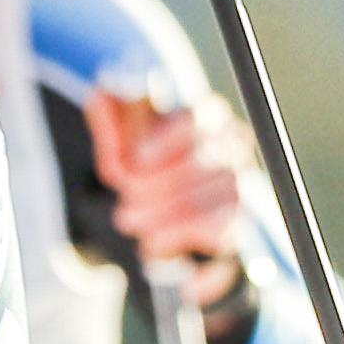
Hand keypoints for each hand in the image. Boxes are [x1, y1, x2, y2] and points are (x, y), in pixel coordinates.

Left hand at [89, 87, 250, 308]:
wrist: (164, 236)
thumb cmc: (146, 178)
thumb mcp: (122, 150)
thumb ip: (112, 121)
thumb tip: (104, 90)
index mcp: (206, 120)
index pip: (199, 116)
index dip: (165, 137)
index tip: (134, 159)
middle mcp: (232, 150)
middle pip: (205, 160)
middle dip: (156, 185)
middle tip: (124, 206)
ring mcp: (239, 189)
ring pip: (211, 199)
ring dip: (164, 218)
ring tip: (132, 225)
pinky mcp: (237, 228)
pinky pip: (218, 233)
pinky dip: (183, 243)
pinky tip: (157, 252)